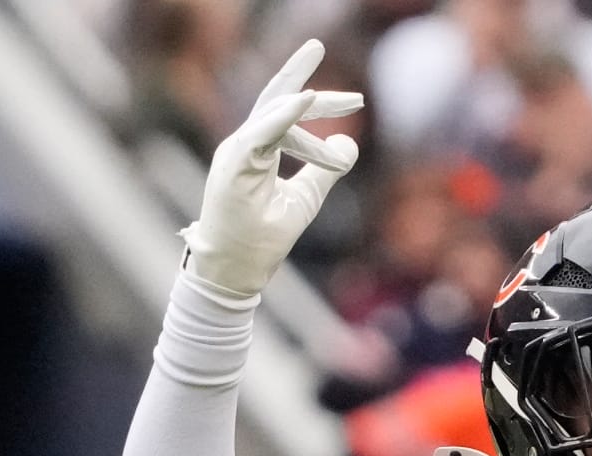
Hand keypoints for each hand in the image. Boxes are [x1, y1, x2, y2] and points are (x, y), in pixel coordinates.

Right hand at [180, 39, 362, 296]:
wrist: (237, 271)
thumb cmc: (263, 237)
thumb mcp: (305, 198)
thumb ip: (325, 170)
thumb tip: (352, 143)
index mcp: (258, 150)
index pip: (287, 112)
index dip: (322, 104)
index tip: (358, 101)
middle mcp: (244, 146)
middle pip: (274, 100)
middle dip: (301, 75)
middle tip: (321, 47)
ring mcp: (235, 154)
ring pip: (269, 114)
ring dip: (304, 101)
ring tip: (347, 99)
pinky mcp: (234, 168)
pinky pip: (259, 134)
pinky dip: (282, 117)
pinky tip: (304, 99)